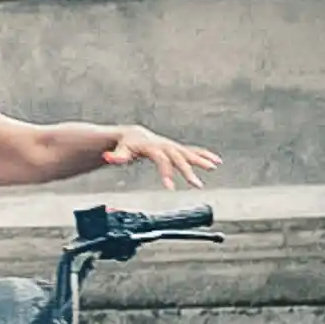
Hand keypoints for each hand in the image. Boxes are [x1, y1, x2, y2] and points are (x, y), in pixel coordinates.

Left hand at [103, 126, 220, 190]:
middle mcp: (166, 146)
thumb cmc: (126, 145)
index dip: (166, 174)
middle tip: (197, 185)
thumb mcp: (120, 151)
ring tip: (213, 168)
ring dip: (202, 160)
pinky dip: (205, 155)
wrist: (134, 135)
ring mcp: (173, 146)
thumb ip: (116, 156)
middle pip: (179, 159)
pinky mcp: (177, 148)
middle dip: (188, 172)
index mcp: (153, 147)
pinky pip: (193, 151)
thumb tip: (107, 157)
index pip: (162, 161)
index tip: (171, 188)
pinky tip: (217, 161)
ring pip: (189, 153)